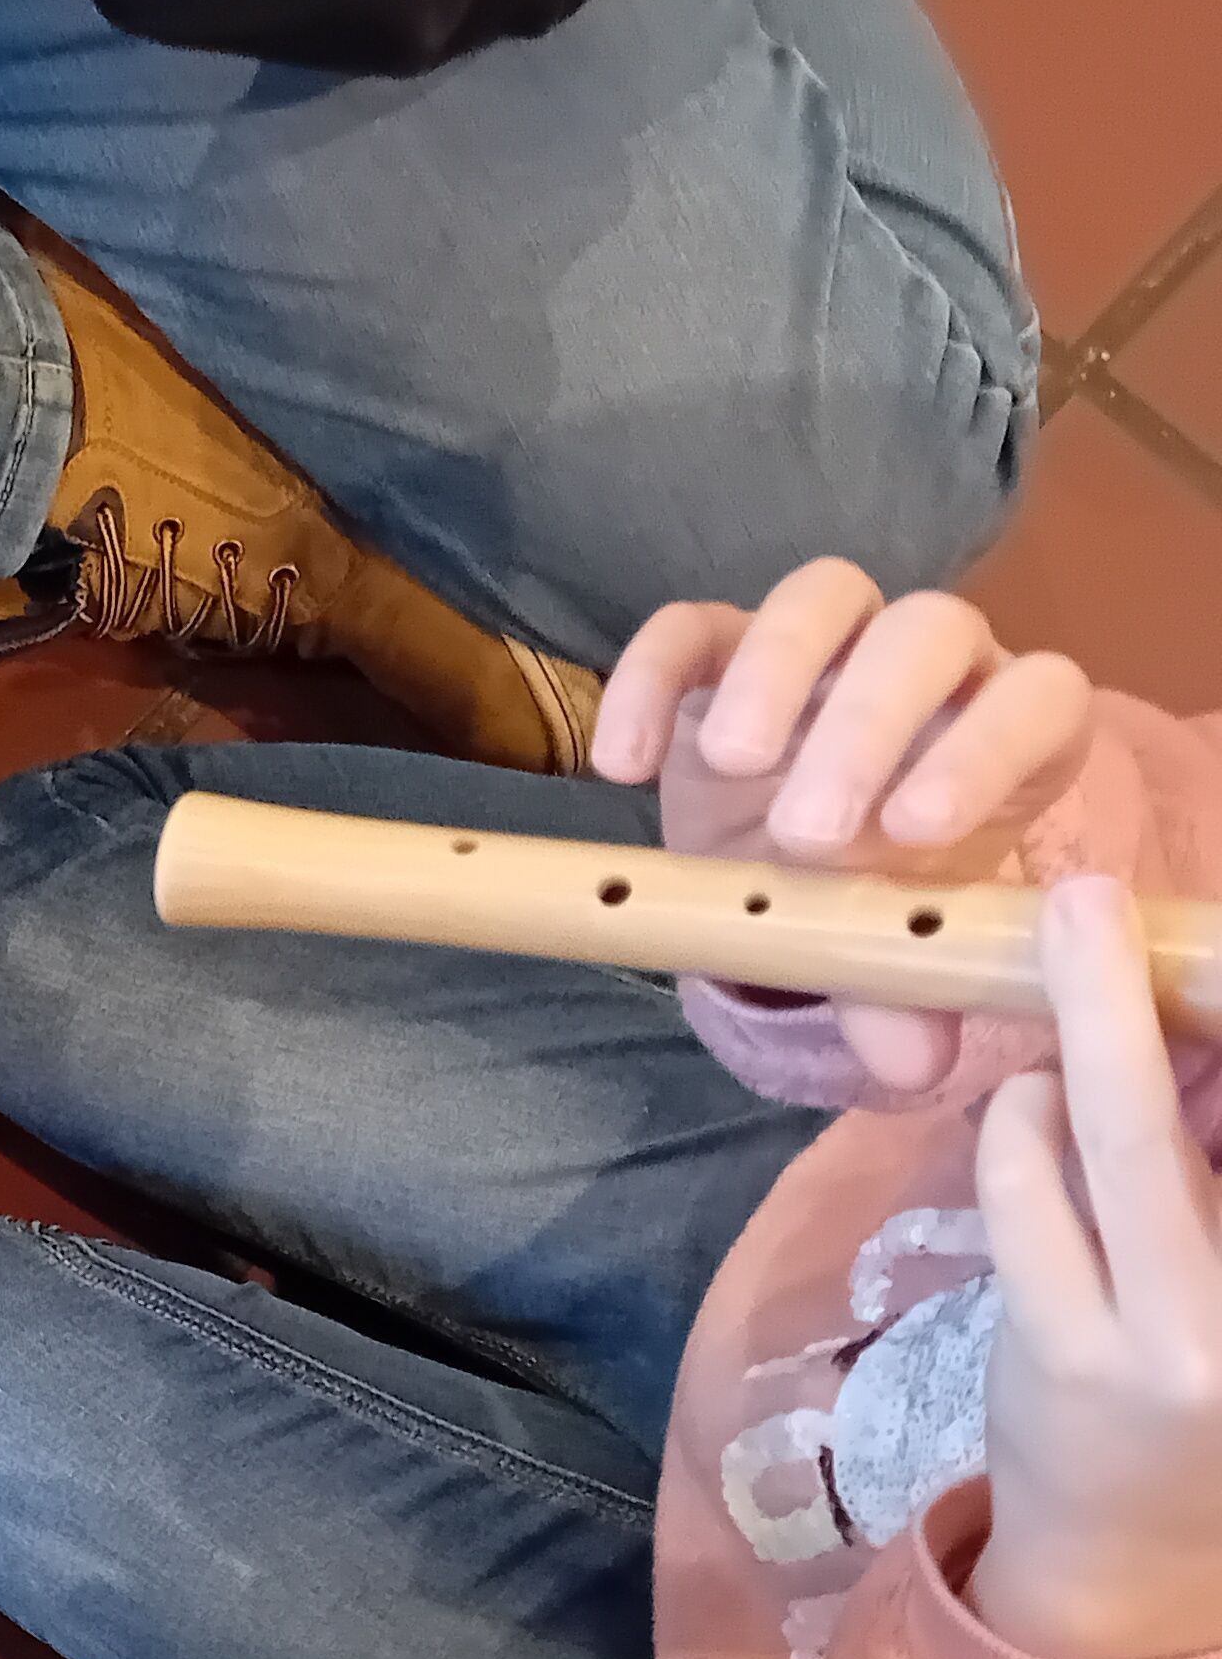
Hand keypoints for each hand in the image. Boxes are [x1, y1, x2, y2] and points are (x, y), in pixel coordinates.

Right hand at [595, 564, 1096, 1091]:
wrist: (781, 862)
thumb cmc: (861, 896)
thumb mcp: (883, 947)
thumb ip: (900, 990)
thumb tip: (915, 1061)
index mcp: (1010, 732)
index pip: (1036, 699)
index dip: (985, 751)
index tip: (916, 830)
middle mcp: (935, 666)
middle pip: (927, 633)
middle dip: (869, 726)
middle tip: (807, 832)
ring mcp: (828, 642)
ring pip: (825, 597)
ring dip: (778, 671)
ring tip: (731, 765)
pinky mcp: (725, 643)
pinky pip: (692, 627)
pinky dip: (653, 679)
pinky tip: (622, 764)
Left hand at [966, 876, 1221, 1658]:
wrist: (1134, 1561)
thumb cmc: (1204, 1381)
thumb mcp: (1220, 1266)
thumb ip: (1211, 1148)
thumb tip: (1180, 1022)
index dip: (1203, 1031)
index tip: (1185, 948)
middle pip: (1161, 1127)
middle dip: (1121, 996)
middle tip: (1086, 899)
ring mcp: (1164, 1336)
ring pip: (1096, 1142)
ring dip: (1063, 1066)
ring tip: (1065, 1047)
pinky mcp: (1066, 1352)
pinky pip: (1023, 1194)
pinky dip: (1014, 1126)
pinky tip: (1025, 1105)